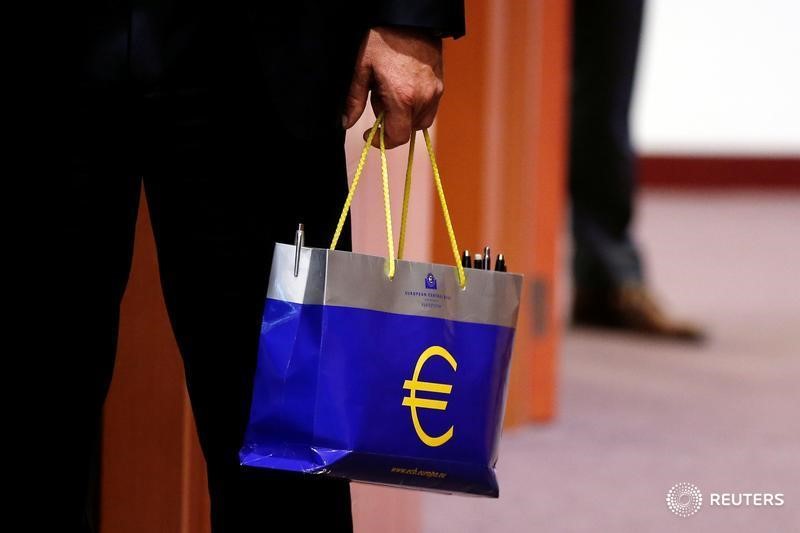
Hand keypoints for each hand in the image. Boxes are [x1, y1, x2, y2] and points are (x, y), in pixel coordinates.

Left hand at [343, 27, 443, 148]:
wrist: (409, 18)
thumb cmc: (383, 39)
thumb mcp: (362, 68)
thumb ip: (354, 100)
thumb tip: (347, 122)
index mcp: (402, 97)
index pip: (398, 136)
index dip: (383, 141)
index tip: (371, 135)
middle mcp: (423, 98)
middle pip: (409, 129)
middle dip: (393, 123)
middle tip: (380, 101)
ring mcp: (435, 91)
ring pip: (421, 120)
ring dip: (406, 115)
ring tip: (393, 92)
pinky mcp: (441, 84)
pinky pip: (430, 106)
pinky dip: (417, 105)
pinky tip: (405, 87)